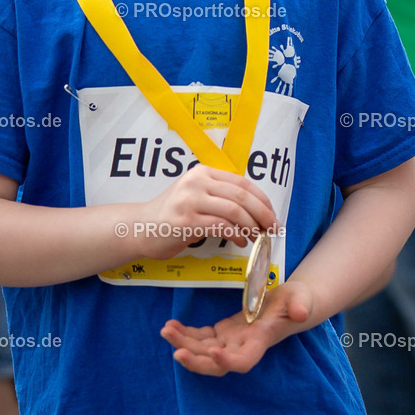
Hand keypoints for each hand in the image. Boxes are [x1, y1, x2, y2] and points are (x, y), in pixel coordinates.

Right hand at [140, 164, 276, 259]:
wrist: (141, 227)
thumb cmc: (172, 215)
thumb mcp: (196, 195)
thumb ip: (220, 195)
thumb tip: (256, 210)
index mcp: (202, 172)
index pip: (242, 182)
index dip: (262, 200)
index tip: (272, 215)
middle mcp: (196, 182)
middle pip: (241, 196)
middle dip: (263, 214)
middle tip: (273, 228)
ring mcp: (190, 200)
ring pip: (234, 211)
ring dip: (252, 227)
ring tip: (258, 237)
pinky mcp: (186, 221)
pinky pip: (222, 227)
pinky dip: (237, 236)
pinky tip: (241, 242)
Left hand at [160, 280, 312, 375]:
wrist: (289, 303)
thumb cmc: (297, 301)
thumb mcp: (301, 298)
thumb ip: (300, 305)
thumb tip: (301, 313)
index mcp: (260, 342)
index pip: (243, 361)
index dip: (227, 362)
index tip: (213, 351)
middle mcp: (242, 347)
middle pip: (216, 365)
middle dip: (196, 361)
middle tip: (176, 351)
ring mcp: (230, 342)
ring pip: (202, 351)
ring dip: (183, 344)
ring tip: (166, 331)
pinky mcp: (221, 333)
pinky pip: (200, 338)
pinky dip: (185, 334)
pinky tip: (170, 326)